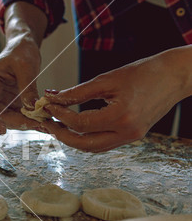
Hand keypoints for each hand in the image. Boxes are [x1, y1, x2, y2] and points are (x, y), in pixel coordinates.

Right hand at [0, 2, 47, 134]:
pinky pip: (18, 115)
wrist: (25, 47)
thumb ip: (28, 87)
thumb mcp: (26, 66)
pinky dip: (30, 119)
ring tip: (43, 124)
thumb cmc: (21, 51)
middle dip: (16, 122)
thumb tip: (33, 108)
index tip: (1, 130)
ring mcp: (1, 99)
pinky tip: (43, 121)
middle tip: (36, 125)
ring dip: (25, 123)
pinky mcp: (12, 103)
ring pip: (9, 118)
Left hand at [41, 47, 191, 151]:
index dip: (60, 115)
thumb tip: (53, 97)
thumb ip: (78, 92)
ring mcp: (130, 137)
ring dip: (72, 139)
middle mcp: (127, 132)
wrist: (175, 76)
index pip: (80, 123)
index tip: (47, 105)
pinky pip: (103, 144)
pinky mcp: (131, 136)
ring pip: (92, 148)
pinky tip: (74, 128)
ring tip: (57, 125)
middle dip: (61, 134)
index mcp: (121, 116)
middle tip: (46, 122)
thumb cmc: (143, 72)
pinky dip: (86, 138)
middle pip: (83, 144)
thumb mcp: (107, 79)